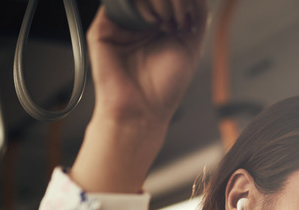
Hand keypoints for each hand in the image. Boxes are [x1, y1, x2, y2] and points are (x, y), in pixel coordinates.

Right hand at [70, 0, 207, 193]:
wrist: (143, 111)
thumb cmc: (165, 87)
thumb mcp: (191, 46)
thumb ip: (197, 18)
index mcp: (156, 25)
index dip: (180, 1)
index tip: (190, 14)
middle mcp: (137, 23)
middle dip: (171, 1)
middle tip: (178, 21)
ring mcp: (119, 25)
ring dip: (157, 2)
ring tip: (166, 24)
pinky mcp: (102, 30)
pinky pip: (115, 5)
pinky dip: (138, 7)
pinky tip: (153, 23)